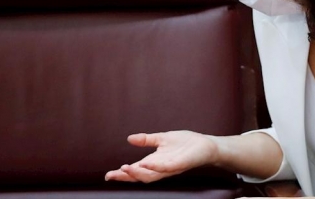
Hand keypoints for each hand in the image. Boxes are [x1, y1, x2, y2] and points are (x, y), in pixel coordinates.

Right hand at [104, 131, 218, 182]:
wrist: (206, 146)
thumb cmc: (185, 144)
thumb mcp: (162, 138)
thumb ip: (146, 140)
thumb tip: (129, 139)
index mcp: (154, 162)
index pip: (135, 170)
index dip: (122, 174)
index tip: (108, 175)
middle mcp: (160, 168)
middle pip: (139, 177)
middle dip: (125, 177)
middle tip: (112, 175)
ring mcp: (169, 168)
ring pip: (150, 175)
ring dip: (137, 173)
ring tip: (124, 169)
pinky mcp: (179, 164)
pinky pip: (165, 168)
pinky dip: (154, 167)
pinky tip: (145, 163)